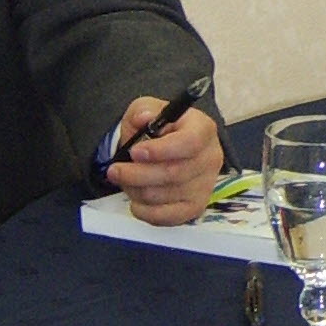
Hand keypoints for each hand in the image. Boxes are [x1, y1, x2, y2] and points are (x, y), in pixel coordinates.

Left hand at [107, 96, 224, 225]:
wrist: (168, 147)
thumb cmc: (158, 127)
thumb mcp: (147, 109)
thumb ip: (143, 110)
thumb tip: (144, 118)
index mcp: (203, 129)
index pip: (189, 143)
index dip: (161, 150)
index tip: (134, 152)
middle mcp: (211, 158)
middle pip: (174, 173)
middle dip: (137, 174)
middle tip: (114, 170)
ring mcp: (206, 185)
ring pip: (165, 196)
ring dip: (136, 190)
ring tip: (124, 181)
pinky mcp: (195, 207)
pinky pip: (168, 217)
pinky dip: (145, 212)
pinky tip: (135, 200)